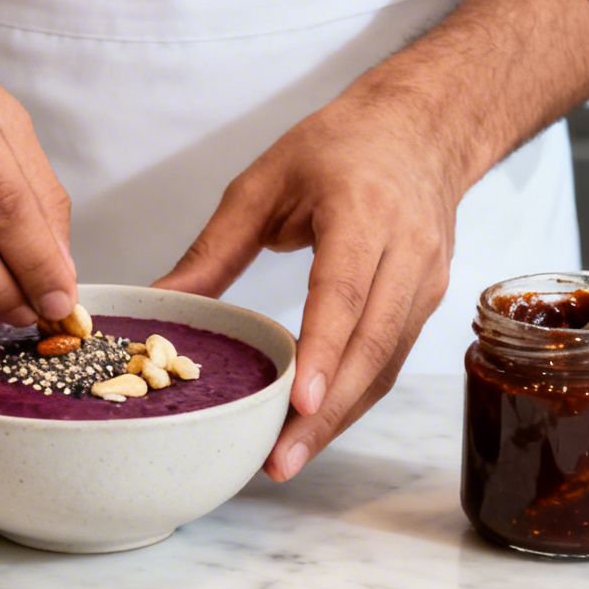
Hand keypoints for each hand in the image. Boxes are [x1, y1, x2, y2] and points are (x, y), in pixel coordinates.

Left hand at [155, 89, 459, 480]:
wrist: (422, 127)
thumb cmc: (340, 147)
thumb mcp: (263, 182)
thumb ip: (214, 249)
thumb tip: (160, 303)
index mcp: (362, 211)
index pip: (344, 291)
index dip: (323, 350)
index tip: (298, 402)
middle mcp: (406, 250)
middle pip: (371, 344)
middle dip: (326, 412)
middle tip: (280, 461)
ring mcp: (426, 280)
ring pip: (385, 364)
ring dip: (339, 418)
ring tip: (287, 458)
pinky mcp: (428, 301)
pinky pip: (389, 360)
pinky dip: (352, 397)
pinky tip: (313, 426)